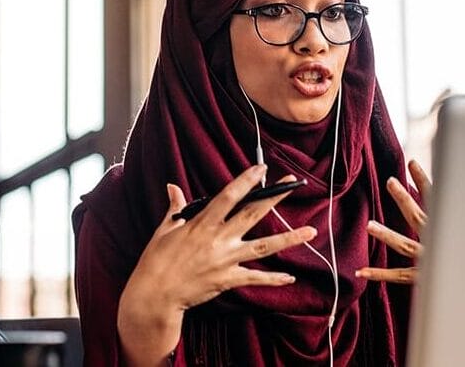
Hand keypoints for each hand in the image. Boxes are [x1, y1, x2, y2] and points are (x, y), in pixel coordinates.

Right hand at [118, 165, 315, 365]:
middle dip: (275, 197)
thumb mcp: (164, 230)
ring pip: (264, 247)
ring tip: (311, 231)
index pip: (229, 196)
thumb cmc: (156, 261)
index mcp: (202, 223)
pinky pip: (256, 278)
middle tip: (293, 183)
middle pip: (253, 214)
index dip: (246, 181)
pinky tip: (291, 277)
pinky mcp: (228, 279)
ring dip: (289, 238)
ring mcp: (226, 260)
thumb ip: (175, 207)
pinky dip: (274, 279)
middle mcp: (218, 239)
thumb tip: (172, 187)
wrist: (153, 296)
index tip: (262, 168)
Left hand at [356, 159, 429, 283]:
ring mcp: (431, 261)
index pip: (437, 199)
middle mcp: (440, 243)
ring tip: (369, 224)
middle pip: (418, 216)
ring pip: (405, 246)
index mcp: (453, 229)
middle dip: (403, 198)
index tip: (411, 163)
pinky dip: (380, 274)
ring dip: (386, 235)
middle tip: (390, 181)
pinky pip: (399, 276)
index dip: (423, 180)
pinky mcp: (424, 280)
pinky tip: (361, 272)